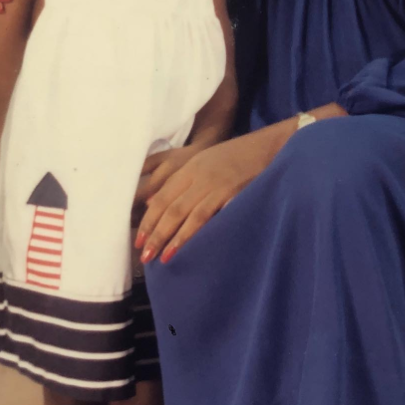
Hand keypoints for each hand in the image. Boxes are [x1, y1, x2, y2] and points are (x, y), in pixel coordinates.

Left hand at [136, 121, 294, 263]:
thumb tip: (152, 203)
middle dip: (156, 233)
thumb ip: (179, 181)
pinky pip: (208, 216)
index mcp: (189, 168)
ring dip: (172, 238)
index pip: (162, 197)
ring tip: (161, 258)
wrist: (265, 146)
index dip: (149, 220)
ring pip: (187, 214)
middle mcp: (199, 176)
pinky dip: (195, 232)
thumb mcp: (203, 162)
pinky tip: (189, 247)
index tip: (139, 240)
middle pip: (171, 207)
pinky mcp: (231, 193)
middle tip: (145, 255)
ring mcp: (215, 185)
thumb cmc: (233, 157)